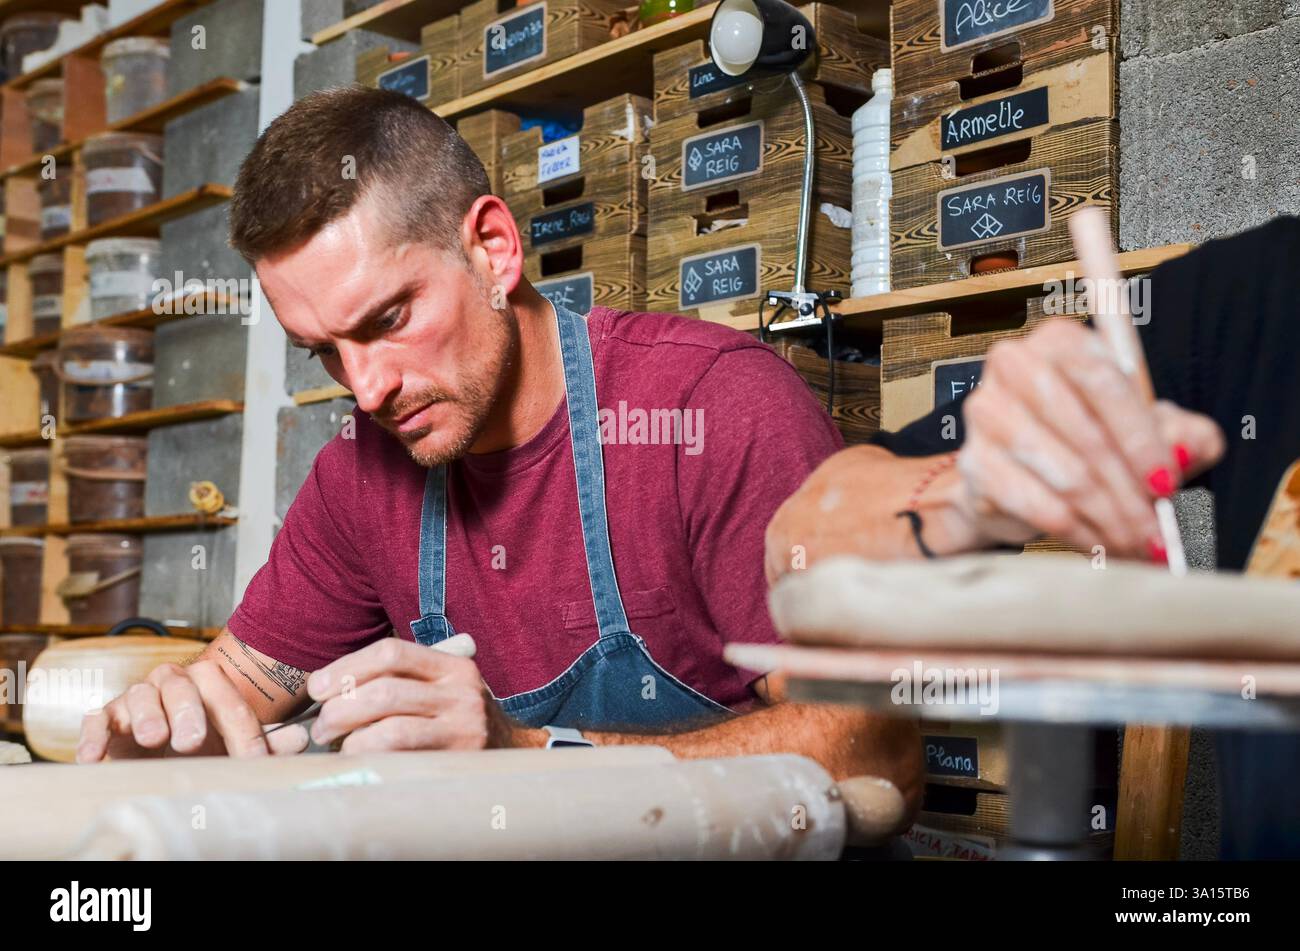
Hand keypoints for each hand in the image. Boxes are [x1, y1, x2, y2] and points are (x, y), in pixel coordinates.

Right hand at [77, 659, 309, 762]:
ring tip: (155, 739)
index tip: (253, 760)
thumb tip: (302, 738)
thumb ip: (265, 741)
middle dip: (189, 711)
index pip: (230, 701)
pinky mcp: (106, 718)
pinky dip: (93, 735)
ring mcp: (137, 698)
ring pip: (139, 694)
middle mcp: (172, 684)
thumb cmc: (202, 744)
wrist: (156, 752)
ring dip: (147, 715)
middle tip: (194, 741)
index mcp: (208, 684)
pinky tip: (93, 757)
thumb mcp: (232, 745)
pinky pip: (96, 718)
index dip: (244, 731)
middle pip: (181, 684)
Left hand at [305, 638, 527, 752]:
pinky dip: (369, 757)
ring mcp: (463, 727)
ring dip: (350, 738)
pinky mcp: (458, 760)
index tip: (317, 688)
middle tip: (320, 727)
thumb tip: (329, 686)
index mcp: (452, 664)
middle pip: (385, 691)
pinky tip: (359, 759)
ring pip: (391, 728)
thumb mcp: (440, 686)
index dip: (346, 667)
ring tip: (335, 745)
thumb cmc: (457, 718)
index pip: (392, 652)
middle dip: (339, 709)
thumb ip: (399, 678)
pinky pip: (402, 757)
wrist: (512, 753)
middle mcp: (462, 691)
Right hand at [955, 320, 1224, 559]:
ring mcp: (987, 414)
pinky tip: (1098, 543)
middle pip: (1085, 433)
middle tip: (1157, 529)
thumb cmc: (1085, 441)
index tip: (1166, 482)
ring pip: (1066, 475)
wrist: (1017, 475)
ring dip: (1109, 518)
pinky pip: (1037, 504)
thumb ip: (1182, 432)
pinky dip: (1077, 531)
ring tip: (1135, 541)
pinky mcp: (975, 463)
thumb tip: (1190, 448)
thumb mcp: (1145, 430)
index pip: (1102, 381)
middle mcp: (1015, 366)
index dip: (1141, 437)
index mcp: (1060, 341)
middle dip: (1129, 490)